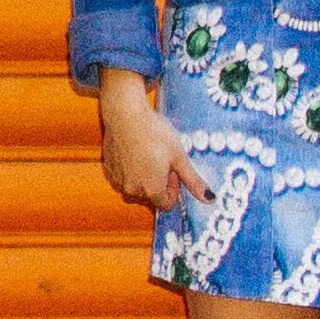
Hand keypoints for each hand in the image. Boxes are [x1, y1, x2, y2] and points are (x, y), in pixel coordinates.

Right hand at [96, 74, 207, 215]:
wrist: (125, 114)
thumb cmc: (155, 133)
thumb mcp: (179, 156)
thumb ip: (194, 181)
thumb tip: (210, 199)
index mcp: (152, 190)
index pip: (167, 204)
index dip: (174, 188)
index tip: (172, 169)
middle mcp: (132, 190)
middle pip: (151, 198)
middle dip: (159, 184)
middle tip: (161, 160)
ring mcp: (118, 181)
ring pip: (136, 189)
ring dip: (144, 178)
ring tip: (148, 155)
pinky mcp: (108, 170)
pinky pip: (122, 179)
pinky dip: (129, 171)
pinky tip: (134, 153)